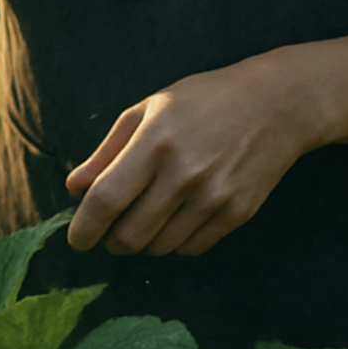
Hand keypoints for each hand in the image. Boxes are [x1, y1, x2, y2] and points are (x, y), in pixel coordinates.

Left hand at [65, 56, 313, 257]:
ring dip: (142, 242)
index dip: (85, 227)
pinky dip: (174, 242)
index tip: (77, 239)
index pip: (107, 199)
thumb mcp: (145, 111)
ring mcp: (214, 197)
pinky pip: (192, 248)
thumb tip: (73, 188)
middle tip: (109, 229)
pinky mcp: (238, 213)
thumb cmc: (200, 101)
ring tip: (143, 217)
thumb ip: (106, 152)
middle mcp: (184, 175)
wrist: (274, 105)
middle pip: (131, 235)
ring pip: (160, 247)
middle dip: (110, 240)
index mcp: (154, 143)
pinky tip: (174, 218)